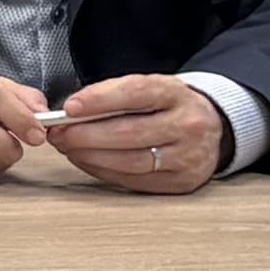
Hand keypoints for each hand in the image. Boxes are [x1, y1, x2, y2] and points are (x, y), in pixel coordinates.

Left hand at [43, 74, 225, 193]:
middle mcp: (188, 125)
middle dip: (85, 135)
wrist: (211, 127)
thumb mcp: (147, 88)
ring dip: (90, 156)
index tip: (69, 107)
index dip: (100, 100)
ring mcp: (189, 157)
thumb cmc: (166, 106)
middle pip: (129, 133)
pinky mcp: (182, 181)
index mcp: (176, 94)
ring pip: (131, 161)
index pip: (136, 93)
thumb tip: (70, 112)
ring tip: (68, 148)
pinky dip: (104, 171)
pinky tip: (87, 161)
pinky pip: (135, 180)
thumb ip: (112, 95)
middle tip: (58, 134)